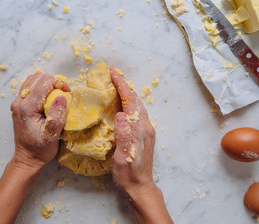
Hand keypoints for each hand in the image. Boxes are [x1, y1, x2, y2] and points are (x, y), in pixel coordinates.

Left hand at [10, 72, 69, 170]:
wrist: (26, 158)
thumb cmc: (40, 149)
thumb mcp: (52, 136)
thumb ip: (57, 116)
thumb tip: (61, 97)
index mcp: (27, 107)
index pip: (44, 82)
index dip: (59, 84)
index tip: (67, 95)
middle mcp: (19, 101)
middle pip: (38, 77)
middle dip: (54, 82)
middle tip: (63, 96)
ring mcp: (17, 102)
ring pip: (32, 79)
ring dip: (47, 84)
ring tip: (55, 97)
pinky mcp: (18, 104)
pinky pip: (29, 87)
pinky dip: (40, 88)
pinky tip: (47, 99)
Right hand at [110, 66, 172, 223]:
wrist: (140, 186)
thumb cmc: (129, 173)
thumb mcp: (123, 156)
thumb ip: (123, 135)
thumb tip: (120, 115)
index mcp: (139, 129)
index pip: (130, 101)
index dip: (121, 85)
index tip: (112, 72)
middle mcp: (145, 126)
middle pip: (135, 99)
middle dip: (124, 84)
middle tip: (113, 73)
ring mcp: (146, 130)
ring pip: (137, 105)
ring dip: (127, 92)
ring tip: (117, 83)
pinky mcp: (143, 134)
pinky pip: (136, 112)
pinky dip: (129, 102)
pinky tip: (123, 103)